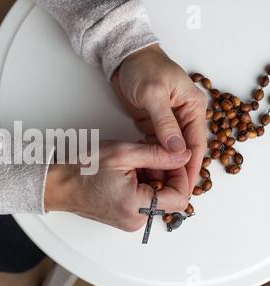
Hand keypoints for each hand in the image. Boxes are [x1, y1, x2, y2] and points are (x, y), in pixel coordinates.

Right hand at [44, 141, 190, 230]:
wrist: (58, 184)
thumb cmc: (82, 170)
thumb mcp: (123, 154)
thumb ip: (158, 154)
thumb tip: (183, 155)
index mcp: (136, 208)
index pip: (179, 196)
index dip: (180, 174)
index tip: (171, 157)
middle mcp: (135, 220)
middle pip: (168, 197)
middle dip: (163, 172)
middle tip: (147, 154)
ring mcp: (129, 220)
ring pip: (156, 197)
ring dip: (151, 176)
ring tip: (132, 162)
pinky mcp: (123, 216)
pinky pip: (143, 200)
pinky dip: (141, 183)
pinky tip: (127, 170)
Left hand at [111, 44, 207, 192]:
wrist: (124, 59)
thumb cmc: (143, 68)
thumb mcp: (153, 94)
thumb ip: (164, 123)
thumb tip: (177, 150)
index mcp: (193, 107)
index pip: (196, 142)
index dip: (191, 165)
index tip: (186, 186)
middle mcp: (184, 116)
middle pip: (185, 150)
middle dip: (179, 170)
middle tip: (173, 192)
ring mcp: (169, 121)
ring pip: (170, 150)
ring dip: (165, 166)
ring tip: (159, 186)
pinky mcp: (153, 124)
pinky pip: (156, 146)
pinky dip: (154, 158)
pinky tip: (149, 172)